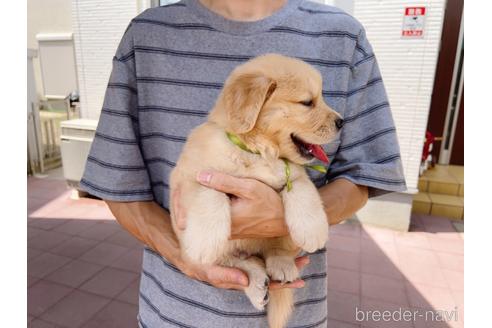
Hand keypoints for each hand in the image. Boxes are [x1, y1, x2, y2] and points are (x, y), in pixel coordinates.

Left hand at [173, 170, 288, 238]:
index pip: (199, 208)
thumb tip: (200, 175)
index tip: (180, 186)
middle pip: (201, 215)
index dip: (188, 198)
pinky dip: (212, 212)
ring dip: (202, 207)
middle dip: (192, 203)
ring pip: (208, 219)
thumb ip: (224, 182)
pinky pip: (217, 222)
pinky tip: (211, 200)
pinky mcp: (234, 233)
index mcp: (225, 219)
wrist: (286, 223)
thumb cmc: (270, 203)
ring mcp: (229, 233)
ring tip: (193, 191)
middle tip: (181, 188)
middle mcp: (224, 230)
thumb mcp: (249, 188)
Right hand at [177, 254, 309, 290]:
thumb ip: (224, 277)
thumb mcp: (205, 271)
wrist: (182, 250)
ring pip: (267, 264)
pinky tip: (282, 243)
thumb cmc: (193, 263)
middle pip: (270, 275)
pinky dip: (271, 251)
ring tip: (300, 255)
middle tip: (305, 264)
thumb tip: (246, 282)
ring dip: (282, 261)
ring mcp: (242, 262)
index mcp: (238, 280)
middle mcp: (243, 272)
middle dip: (287, 272)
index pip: (264, 285)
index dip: (280, 283)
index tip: (298, 280)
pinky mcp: (240, 252)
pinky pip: (259, 253)